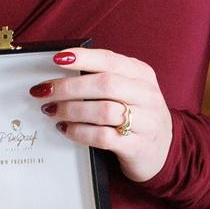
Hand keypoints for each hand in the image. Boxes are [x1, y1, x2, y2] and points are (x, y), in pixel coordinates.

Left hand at [31, 47, 172, 182]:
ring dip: (71, 110)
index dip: (83, 58)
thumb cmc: (138, 115)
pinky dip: (79, 132)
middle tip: (44, 91)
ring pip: (103, 111)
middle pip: (105, 84)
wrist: (165, 149)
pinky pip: (103, 137)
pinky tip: (66, 129)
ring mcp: (145, 121)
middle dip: (69, 87)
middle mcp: (146, 95)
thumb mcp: (130, 90)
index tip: (57, 59)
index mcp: (142, 74)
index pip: (110, 60)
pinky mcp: (138, 146)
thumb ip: (105, 79)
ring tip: (51, 111)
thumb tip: (62, 73)